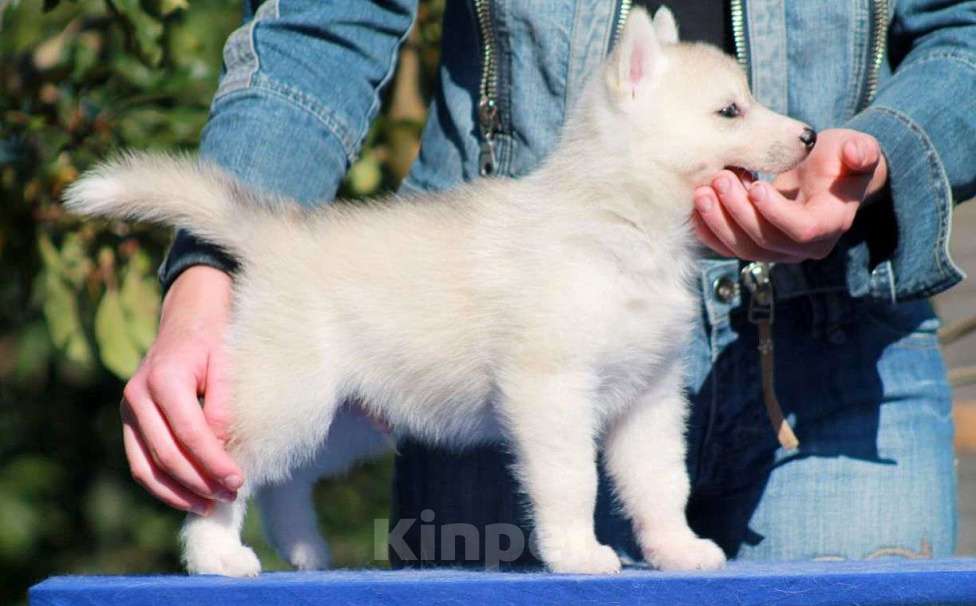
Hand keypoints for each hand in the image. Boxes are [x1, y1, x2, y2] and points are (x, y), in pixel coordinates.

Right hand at [120, 265, 241, 513]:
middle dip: (199, 482)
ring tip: (210, 507)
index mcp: (164, 379)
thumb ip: (223, 405)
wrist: (189, 313)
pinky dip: (162, 485)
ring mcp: (129, 409)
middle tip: (230, 498)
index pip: (190, 434)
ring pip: (145, 466)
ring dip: (177, 493)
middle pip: (165, 455)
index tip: (238, 481)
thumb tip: (222, 448)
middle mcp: (137, 396)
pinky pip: (140, 461)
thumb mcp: (227, 362)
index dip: (214, 462)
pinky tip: (189, 497)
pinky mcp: (130, 420)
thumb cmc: (216, 336)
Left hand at [692, 128, 887, 261]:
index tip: (756, 186)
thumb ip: (861, 151)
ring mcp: (776, 252)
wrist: (822, 178)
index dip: (777, 213)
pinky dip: (708, 230)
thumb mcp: (854, 149)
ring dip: (719, 222)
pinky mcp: (754, 247)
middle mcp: (803, 247)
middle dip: (739, 212)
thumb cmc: (837, 160)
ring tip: (704, 191)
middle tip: (720, 180)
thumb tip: (856, 152)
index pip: (803, 230)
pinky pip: (727, 247)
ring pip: (742, 249)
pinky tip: (696, 206)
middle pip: (765, 241)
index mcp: (831, 224)